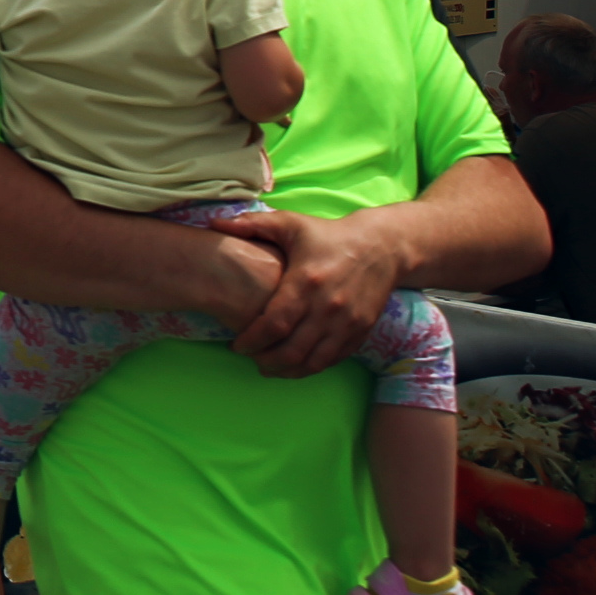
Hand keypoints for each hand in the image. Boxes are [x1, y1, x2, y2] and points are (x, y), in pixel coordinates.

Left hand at [222, 208, 404, 375]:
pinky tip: (296, 365)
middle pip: (292, 350)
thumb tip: (214, 224)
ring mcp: (347, 323)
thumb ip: (251, 225)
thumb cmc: (328, 234)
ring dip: (288, 370)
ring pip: (313, 361)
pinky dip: (312, 367)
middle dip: (266, 360)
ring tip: (268, 369)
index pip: (273, 324)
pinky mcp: (361, 331)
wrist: (381, 246)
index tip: (235, 345)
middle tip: (249, 358)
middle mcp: (328, 308)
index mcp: (306, 282)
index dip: (251, 340)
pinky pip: (333, 359)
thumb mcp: (290, 223)